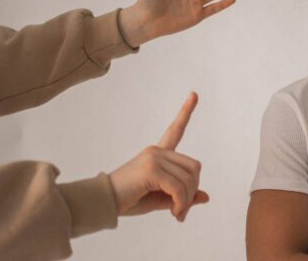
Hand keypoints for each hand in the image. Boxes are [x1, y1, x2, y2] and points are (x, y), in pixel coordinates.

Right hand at [109, 92, 207, 220]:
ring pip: (189, 179)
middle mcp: (157, 151)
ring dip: (186, 200)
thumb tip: (205, 196)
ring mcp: (154, 158)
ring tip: (176, 213)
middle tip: (181, 210)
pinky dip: (180, 203)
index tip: (194, 94)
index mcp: (158, 154)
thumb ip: (182, 195)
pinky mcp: (151, 169)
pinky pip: (178, 188)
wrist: (102, 203)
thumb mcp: (160, 198)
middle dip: (192, 190)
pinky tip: (173, 213)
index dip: (186, 112)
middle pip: (194, 167)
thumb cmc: (128, 200)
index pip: (175, 130)